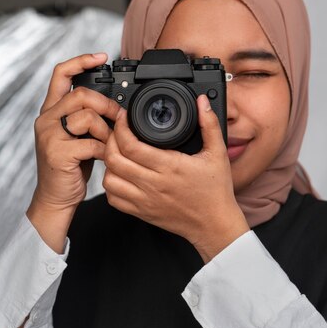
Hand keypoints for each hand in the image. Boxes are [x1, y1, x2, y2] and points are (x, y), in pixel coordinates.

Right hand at [27, 53, 120, 251]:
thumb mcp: (78, 137)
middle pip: (81, 95)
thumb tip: (116, 107)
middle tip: (117, 118)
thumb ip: (89, 119)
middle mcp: (47, 119)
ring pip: (87, 116)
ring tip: (109, 143)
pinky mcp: (58, 153)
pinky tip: (105, 157)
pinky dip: (105, 150)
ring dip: (107, 130)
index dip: (81, 61)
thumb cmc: (71, 167)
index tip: (101, 57)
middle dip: (106, 104)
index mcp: (52, 111)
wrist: (57, 197)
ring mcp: (50, 135)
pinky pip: (91, 143)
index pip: (61, 74)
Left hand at [103, 95, 248, 262]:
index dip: (121, 127)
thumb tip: (202, 102)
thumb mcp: (218, 153)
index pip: (131, 145)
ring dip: (109, 164)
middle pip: (114, 159)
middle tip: (117, 132)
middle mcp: (153, 184)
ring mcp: (145, 200)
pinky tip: (121, 175)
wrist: (214, 224)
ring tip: (117, 153)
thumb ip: (209, 124)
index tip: (124, 118)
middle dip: (110, 140)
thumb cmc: (216, 191)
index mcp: (170, 166)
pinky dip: (111, 185)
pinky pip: (114, 199)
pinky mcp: (142, 212)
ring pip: (109, 180)